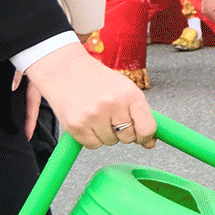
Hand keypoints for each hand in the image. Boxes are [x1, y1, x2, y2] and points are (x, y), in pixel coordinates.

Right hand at [22, 45, 154, 147]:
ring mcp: (93, 116)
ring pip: (110, 142)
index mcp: (130, 94)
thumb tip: (150, 143)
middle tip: (112, 117)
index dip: (146, 136)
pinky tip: (88, 121)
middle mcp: (113, 104)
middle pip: (128, 138)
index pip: (147, 128)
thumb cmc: (96, 79)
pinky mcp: (76, 126)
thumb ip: (140, 115)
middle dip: (123, 131)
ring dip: (105, 134)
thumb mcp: (124, 89)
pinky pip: (92, 145)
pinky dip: (91, 137)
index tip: (142, 135)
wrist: (64, 69)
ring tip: (98, 115)